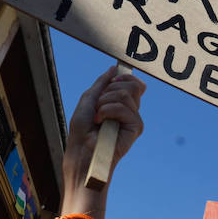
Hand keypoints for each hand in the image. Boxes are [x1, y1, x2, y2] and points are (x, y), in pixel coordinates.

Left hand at [62, 66, 146, 201]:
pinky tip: (101, 122)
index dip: (124, 78)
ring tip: (98, 117)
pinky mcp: (135, 127)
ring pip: (125, 94)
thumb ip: (102, 83)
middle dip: (110, 90)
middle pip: (133, 85)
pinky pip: (124, 108)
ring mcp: (133, 119)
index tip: (112, 81)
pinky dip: (108, 111)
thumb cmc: (82, 130)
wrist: (81, 149)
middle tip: (99, 105)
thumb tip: (114, 69)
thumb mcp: (89, 98)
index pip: (134, 84)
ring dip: (105, 103)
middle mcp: (129, 111)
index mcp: (120, 104)